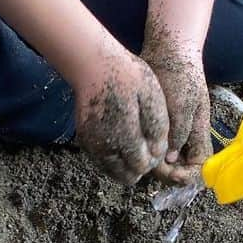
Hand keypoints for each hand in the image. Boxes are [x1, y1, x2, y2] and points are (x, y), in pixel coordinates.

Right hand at [73, 47, 169, 185]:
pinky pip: (102, 162)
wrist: (93, 65)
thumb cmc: (127, 77)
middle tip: (145, 148)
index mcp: (123, 135)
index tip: (155, 146)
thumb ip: (158, 129)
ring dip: (125, 165)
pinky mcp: (84, 142)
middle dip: (139, 167)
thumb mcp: (153, 97)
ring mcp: (91, 146)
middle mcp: (104, 146)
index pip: (142, 166)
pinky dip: (113, 158)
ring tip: (133, 144)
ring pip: (113, 172)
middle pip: (126, 176)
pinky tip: (120, 143)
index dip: (152, 160)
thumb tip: (158, 154)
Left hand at [141, 32, 210, 184]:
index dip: (188, 175)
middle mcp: (186, 137)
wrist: (168, 51)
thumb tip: (172, 159)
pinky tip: (136, 150)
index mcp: (198, 132)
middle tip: (150, 166)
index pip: (199, 165)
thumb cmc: (179, 75)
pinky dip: (147, 153)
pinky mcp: (158, 127)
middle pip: (180, 168)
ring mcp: (173, 133)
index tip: (173, 173)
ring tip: (140, 159)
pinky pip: (154, 149)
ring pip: (165, 161)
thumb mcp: (182, 104)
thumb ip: (180, 132)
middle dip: (167, 173)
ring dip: (154, 165)